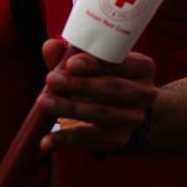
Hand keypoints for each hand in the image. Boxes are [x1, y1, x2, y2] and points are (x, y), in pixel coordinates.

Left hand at [37, 38, 156, 152]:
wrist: (124, 114)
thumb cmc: (104, 79)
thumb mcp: (93, 65)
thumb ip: (71, 56)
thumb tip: (50, 46)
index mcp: (142, 68)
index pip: (121, 64)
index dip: (96, 64)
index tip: (71, 63)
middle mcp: (144, 93)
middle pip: (112, 88)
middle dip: (80, 84)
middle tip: (51, 79)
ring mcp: (133, 119)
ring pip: (101, 113)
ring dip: (69, 108)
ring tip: (43, 102)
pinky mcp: (118, 139)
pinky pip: (89, 139)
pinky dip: (65, 140)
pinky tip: (46, 140)